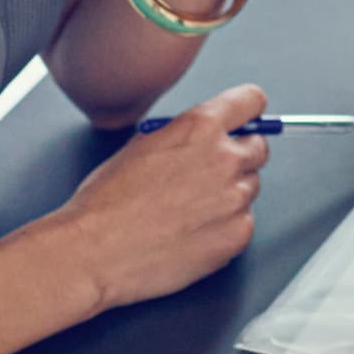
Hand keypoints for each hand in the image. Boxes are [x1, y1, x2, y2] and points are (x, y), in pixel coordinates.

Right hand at [52, 82, 268, 310]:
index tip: (244, 120)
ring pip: (250, 188)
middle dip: (239, 155)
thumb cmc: (106, 201)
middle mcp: (225, 158)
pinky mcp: (237, 236)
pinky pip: (244, 223)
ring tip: (188, 209)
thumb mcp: (141, 145)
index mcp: (200, 127)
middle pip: (259, 147)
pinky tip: (192, 232)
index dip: (247, 111)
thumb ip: (182, 135)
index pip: (251, 101)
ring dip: (230, 194)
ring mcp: (235, 199)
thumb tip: (202, 136)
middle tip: (209, 173)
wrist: (95, 252)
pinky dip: (225, 227)